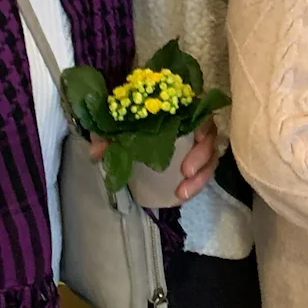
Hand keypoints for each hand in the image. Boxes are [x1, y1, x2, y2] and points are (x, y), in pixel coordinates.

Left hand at [88, 119, 217, 202]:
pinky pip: (203, 172)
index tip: (196, 138)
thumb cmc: (125, 124)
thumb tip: (97, 153)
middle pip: (209, 137)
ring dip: (201, 176)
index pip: (200, 112)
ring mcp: (195, 145)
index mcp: (179, 111)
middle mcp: (192, 125)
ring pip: (210, 157)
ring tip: (182, 193)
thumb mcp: (114, 129)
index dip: (203, 125)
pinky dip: (196, 185)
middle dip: (201, 156)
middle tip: (186, 172)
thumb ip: (105, 136)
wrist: (125, 132)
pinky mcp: (193, 162)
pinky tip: (182, 196)